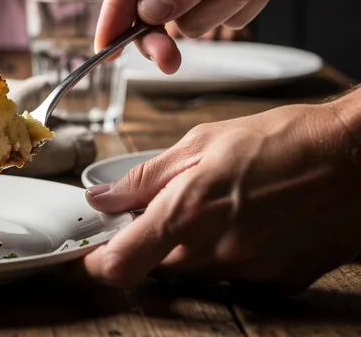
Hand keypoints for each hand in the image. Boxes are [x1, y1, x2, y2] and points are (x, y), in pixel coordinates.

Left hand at [82, 95, 360, 292]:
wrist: (359, 157)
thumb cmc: (284, 139)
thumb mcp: (202, 142)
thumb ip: (145, 177)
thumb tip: (102, 198)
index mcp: (186, 214)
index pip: (120, 264)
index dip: (95, 266)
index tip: (88, 257)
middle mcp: (215, 252)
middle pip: (159, 267)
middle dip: (154, 243)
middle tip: (171, 209)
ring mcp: (250, 271)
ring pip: (198, 272)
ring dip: (194, 248)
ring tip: (223, 206)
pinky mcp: (280, 281)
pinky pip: (238, 276)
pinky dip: (233, 254)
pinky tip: (253, 222)